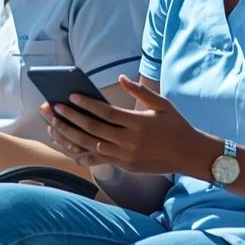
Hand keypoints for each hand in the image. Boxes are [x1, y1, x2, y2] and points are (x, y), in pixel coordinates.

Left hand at [47, 76, 217, 175]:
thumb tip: (121, 77)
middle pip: (93, 129)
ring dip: (70, 136)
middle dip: (70, 118)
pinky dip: (82, 153)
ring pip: (91, 146)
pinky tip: (68, 146)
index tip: (70, 96)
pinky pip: (98, 159)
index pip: (106, 113)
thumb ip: (140, 92)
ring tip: (54, 126)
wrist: (190, 155)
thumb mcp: (162, 105)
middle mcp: (130, 141)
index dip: (87, 105)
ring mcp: (126, 156)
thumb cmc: (177, 126)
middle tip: (53, 108)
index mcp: (139, 123)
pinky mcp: (125, 166)